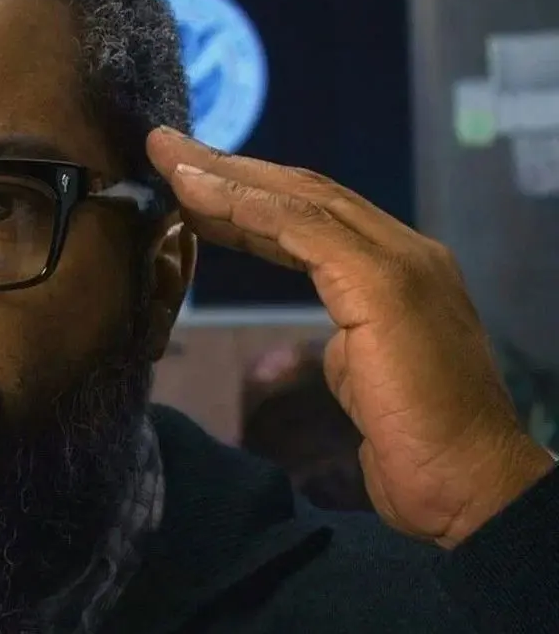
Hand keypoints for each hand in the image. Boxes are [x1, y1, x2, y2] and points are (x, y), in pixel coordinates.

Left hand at [146, 127, 554, 547]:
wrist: (468, 484)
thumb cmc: (418, 444)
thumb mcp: (370, 375)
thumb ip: (353, 339)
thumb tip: (334, 338)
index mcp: (399, 270)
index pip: (314, 214)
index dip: (249, 193)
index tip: (189, 181)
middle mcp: (403, 252)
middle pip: (302, 192)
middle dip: (229, 168)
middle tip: (164, 148)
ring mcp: (399, 262)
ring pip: (299, 199)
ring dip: (226, 176)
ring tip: (168, 158)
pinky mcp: (385, 285)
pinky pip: (302, 229)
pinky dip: (246, 206)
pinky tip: (197, 194)